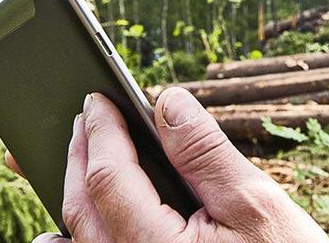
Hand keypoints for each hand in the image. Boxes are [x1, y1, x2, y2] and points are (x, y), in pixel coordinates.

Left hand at [10, 87, 328, 242]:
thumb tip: (168, 102)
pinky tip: (74, 229)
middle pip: (81, 208)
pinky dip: (78, 239)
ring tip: (77, 160)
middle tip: (85, 118)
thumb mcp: (255, 203)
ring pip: (79, 239)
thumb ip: (204, 153)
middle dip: (80, 156)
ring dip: (73, 194)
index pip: (108, 177)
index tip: (98, 99)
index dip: (102, 131)